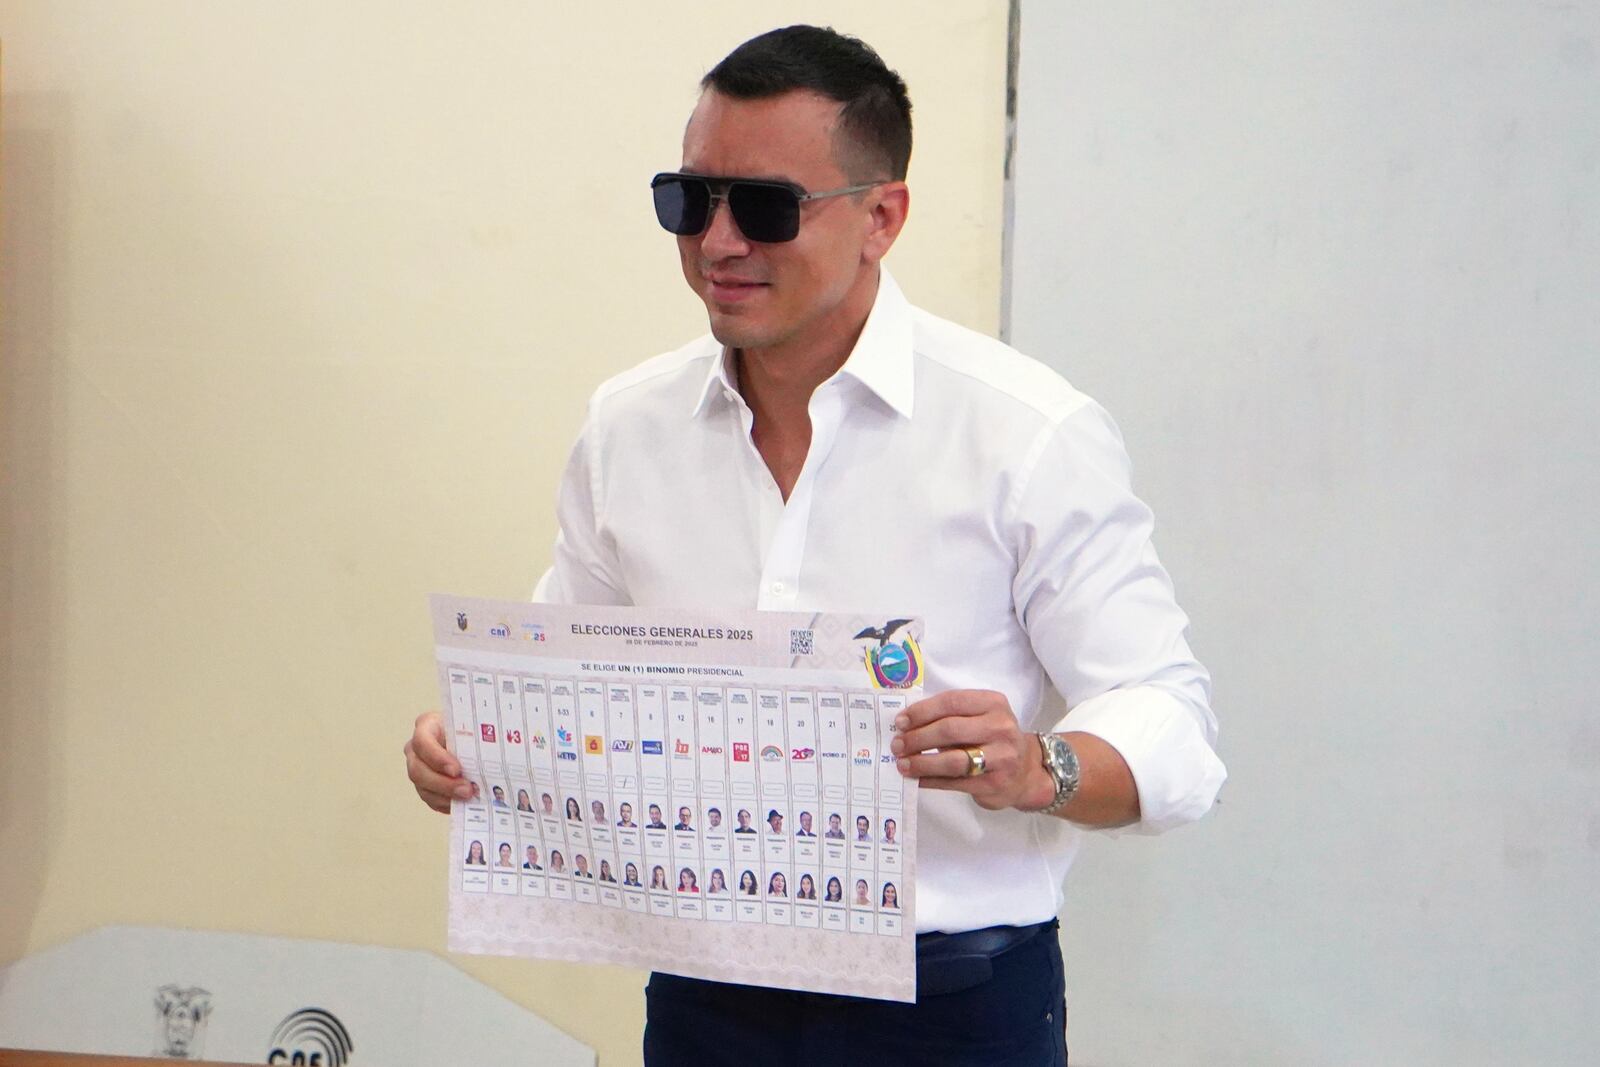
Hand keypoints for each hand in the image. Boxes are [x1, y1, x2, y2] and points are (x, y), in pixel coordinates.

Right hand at [403, 711, 474, 813]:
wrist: (471, 740)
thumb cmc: (471, 729)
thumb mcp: (473, 725)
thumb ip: (478, 736)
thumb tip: (499, 751)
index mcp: (427, 726)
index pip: (422, 741)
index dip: (437, 758)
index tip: (456, 770)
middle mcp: (417, 748)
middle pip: (418, 769)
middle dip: (442, 783)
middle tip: (466, 789)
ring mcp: (418, 768)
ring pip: (422, 787)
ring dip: (446, 795)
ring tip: (468, 797)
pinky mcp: (424, 785)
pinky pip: (430, 799)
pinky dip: (446, 803)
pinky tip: (462, 803)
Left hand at [891, 690, 1054, 811]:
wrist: (1025, 772)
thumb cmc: (992, 739)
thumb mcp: (980, 717)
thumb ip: (950, 715)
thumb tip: (906, 724)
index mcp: (994, 704)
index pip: (952, 702)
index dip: (922, 712)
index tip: (900, 721)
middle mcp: (1001, 728)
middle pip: (950, 730)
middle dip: (917, 738)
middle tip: (897, 745)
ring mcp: (1001, 758)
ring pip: (952, 760)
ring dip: (921, 762)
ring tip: (903, 763)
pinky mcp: (994, 784)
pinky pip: (954, 782)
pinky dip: (931, 780)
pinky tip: (916, 778)